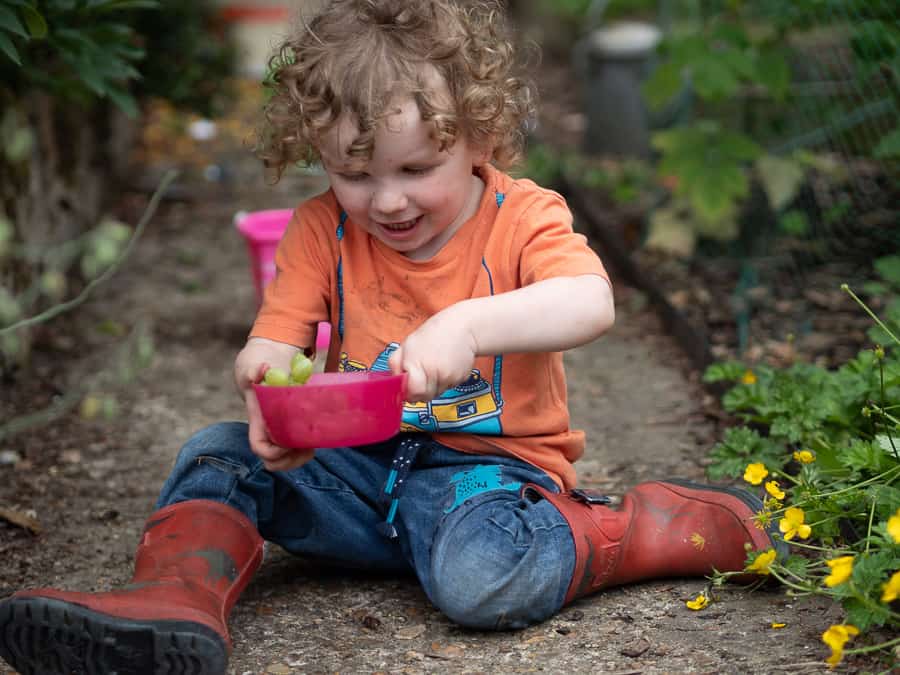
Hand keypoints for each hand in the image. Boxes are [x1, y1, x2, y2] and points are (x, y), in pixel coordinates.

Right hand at [235, 338, 315, 470]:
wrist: (265, 363)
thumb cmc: (256, 367)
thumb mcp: (252, 365)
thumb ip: (254, 369)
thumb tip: (262, 370)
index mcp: (258, 421)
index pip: (259, 447)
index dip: (272, 452)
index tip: (287, 443)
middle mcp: (268, 431)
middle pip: (273, 462)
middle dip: (289, 460)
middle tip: (306, 447)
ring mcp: (280, 432)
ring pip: (286, 460)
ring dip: (300, 458)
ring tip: (313, 445)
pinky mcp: (293, 428)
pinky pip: (298, 449)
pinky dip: (308, 448)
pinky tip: (317, 438)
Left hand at [389, 306, 476, 401]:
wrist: (463, 327)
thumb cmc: (433, 333)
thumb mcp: (407, 344)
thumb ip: (396, 364)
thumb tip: (393, 382)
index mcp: (418, 364)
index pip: (412, 392)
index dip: (408, 392)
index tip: (407, 387)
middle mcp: (434, 373)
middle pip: (424, 397)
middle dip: (419, 392)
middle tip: (419, 378)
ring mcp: (449, 377)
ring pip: (436, 393)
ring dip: (432, 386)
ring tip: (434, 367)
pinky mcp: (461, 378)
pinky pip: (449, 387)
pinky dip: (445, 381)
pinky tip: (445, 366)